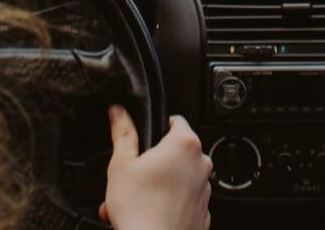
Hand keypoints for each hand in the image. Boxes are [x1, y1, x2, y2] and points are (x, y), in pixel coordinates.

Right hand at [100, 105, 211, 229]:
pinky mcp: (202, 212)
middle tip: (130, 176)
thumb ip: (123, 134)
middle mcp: (201, 164)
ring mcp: (204, 189)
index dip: (156, 127)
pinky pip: (183, 200)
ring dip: (155, 185)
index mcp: (184, 144)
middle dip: (151, 163)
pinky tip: (146, 212)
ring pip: (177, 178)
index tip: (143, 138)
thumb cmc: (140, 209)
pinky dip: (167, 203)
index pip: (175, 121)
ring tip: (132, 199)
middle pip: (174, 152)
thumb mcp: (121, 164)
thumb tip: (119, 113)